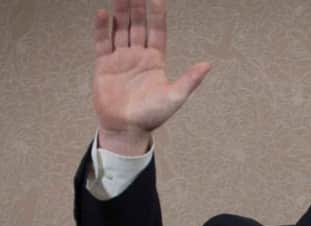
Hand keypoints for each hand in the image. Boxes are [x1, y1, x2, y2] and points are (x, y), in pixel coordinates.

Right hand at [93, 0, 209, 154]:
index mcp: (156, 61)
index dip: (157, 15)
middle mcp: (138, 56)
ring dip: (121, 12)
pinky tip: (103, 14)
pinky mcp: (104, 66)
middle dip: (137, 7)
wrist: (126, 129)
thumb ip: (189, 80)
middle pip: (138, 25)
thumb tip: (207, 65)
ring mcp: (121, 59)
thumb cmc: (152, 116)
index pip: (157, 31)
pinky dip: (103, 28)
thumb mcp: (175, 97)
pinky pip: (103, 43)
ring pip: (121, 29)